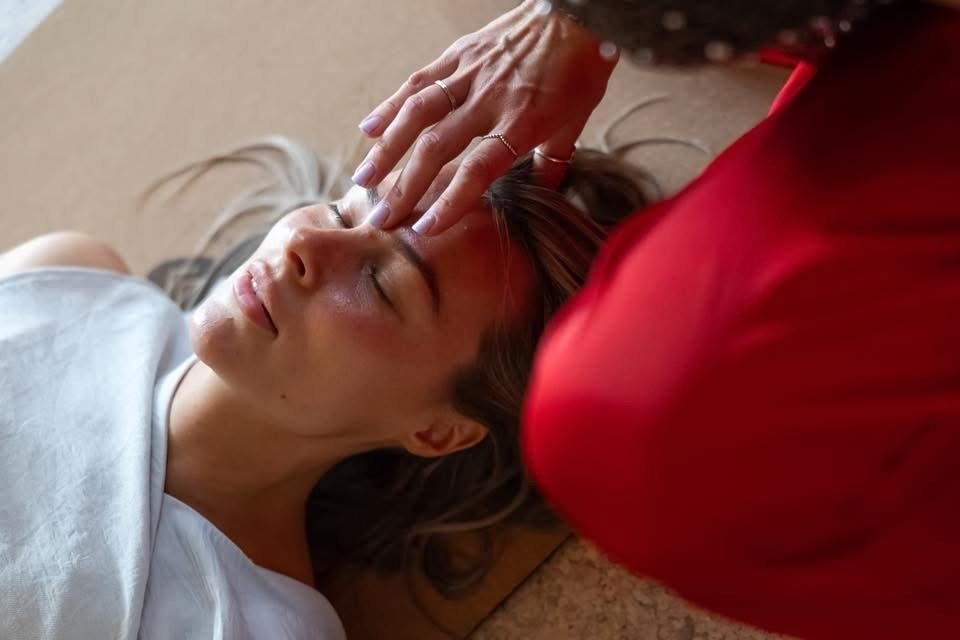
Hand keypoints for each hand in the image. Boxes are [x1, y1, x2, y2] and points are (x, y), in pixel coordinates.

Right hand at [353, 0, 617, 234]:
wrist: (575, 11)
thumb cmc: (580, 69)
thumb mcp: (574, 122)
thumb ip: (552, 160)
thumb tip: (543, 193)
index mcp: (522, 122)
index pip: (479, 168)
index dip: (451, 200)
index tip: (426, 228)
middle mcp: (490, 99)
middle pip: (437, 146)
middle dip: (405, 185)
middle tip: (382, 218)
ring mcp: (470, 74)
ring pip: (418, 113)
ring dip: (387, 149)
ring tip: (364, 179)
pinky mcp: (459, 55)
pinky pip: (420, 81)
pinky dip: (391, 105)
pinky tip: (369, 129)